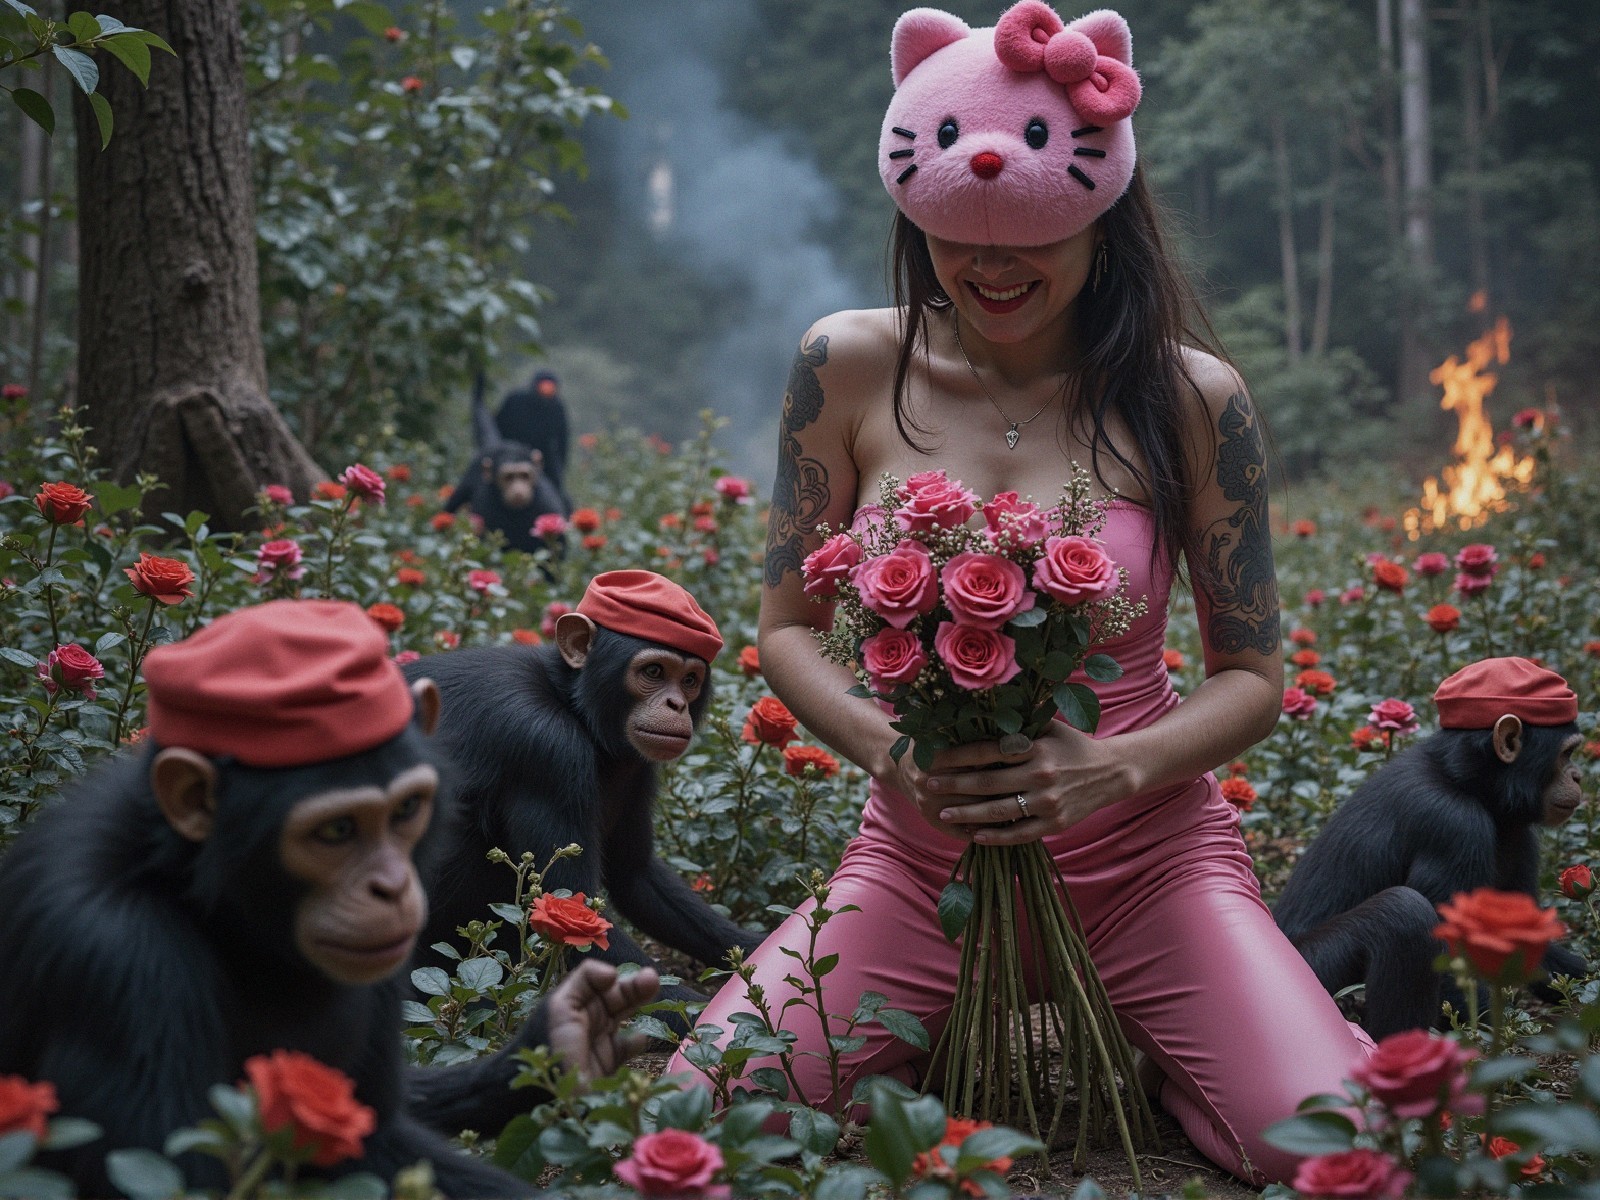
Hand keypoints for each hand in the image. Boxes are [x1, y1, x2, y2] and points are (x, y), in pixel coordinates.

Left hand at [545, 959, 659, 1081]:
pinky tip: (640, 1038)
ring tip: (652, 992)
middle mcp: (589, 1021)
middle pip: (619, 998)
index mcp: (576, 1004)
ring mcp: (600, 1044)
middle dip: (637, 988)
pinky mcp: (608, 1068)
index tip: (626, 979)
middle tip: (653, 980)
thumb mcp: (561, 1007)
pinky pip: (627, 1050)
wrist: (539, 1097)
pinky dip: (637, 1042)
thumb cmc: (548, 1047)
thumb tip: (614, 973)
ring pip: (626, 1019)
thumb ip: (585, 981)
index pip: (602, 984)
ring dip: (639, 1007)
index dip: (617, 977)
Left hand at [914, 722, 1137, 843]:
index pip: (988, 751)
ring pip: (999, 811)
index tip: (933, 756)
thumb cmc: (1073, 746)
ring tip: (944, 813)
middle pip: (987, 782)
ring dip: (967, 814)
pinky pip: (1019, 834)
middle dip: (954, 784)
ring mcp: (1048, 803)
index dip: (957, 754)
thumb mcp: (1050, 727)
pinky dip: (995, 836)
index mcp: (1036, 748)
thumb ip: (1019, 723)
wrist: (1112, 773)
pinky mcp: (1055, 824)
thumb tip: (981, 708)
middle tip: (928, 785)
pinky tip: (975, 835)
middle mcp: (1041, 775)